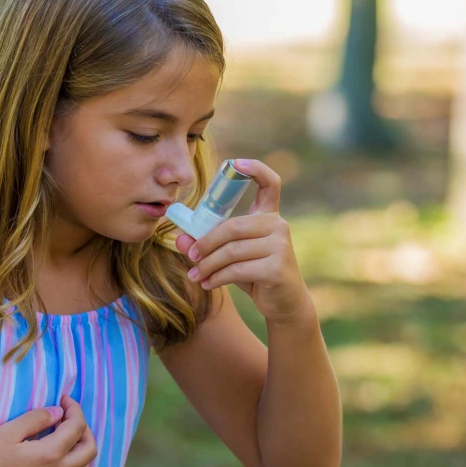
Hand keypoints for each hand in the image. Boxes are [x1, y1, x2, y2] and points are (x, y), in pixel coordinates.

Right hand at [0, 394, 95, 466]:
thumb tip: (58, 413)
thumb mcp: (9, 431)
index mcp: (50, 454)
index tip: (64, 400)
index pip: (77, 427)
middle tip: (68, 420)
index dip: (74, 409)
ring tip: (65, 446)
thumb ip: (37, 418)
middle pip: (89, 451)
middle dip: (84, 430)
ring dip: (81, 457)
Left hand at [175, 158, 311, 323]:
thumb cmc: (256, 274)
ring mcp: (281, 246)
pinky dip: (218, 278)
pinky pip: (238, 269)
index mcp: (268, 216)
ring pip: (232, 251)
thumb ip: (208, 245)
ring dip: (208, 265)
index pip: (270, 184)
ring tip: (196, 275)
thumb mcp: (231, 257)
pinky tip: (208, 284)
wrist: (285, 303)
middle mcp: (278, 226)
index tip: (237, 163)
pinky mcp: (278, 267)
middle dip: (206, 243)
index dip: (256, 169)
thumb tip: (180, 238)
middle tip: (191, 256)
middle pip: (232, 226)